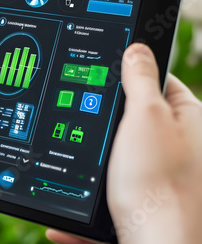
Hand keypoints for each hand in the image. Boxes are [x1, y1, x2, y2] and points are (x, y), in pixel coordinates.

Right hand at [47, 43, 201, 243]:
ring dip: (90, 164)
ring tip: (69, 163)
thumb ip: (141, 79)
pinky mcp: (141, 203)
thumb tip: (137, 49)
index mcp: (188, 120)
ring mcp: (159, 177)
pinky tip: (69, 206)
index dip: (129, 74)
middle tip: (79, 117)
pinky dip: (87, 200)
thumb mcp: (146, 117)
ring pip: (116, 158)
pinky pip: (108, 195)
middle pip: (135, 120)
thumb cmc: (157, 184)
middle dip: (104, 121)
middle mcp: (179, 148)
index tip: (102, 73)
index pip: (158, 81)